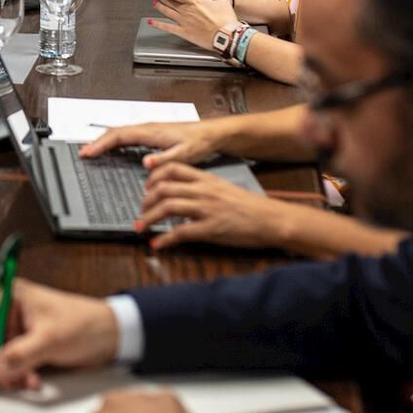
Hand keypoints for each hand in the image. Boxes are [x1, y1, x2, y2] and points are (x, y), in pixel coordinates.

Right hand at [0, 279, 119, 391]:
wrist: (112, 337)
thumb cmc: (84, 324)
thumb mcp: (50, 339)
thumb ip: (20, 354)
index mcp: (11, 298)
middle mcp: (12, 313)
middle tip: (5, 382)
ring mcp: (20, 332)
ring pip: (0, 358)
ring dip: (10, 374)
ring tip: (27, 383)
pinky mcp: (29, 348)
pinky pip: (14, 366)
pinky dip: (20, 377)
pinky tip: (34, 382)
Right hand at [80, 120, 226, 167]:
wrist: (211, 134)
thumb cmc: (199, 142)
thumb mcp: (184, 155)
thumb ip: (164, 160)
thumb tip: (145, 163)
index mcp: (150, 132)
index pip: (118, 135)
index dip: (101, 144)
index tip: (88, 152)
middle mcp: (147, 128)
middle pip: (115, 132)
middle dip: (97, 141)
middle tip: (84, 153)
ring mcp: (148, 130)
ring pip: (120, 133)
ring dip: (105, 141)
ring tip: (93, 151)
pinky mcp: (152, 134)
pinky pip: (127, 135)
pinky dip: (115, 141)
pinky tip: (114, 149)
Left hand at [136, 162, 289, 250]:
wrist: (272, 219)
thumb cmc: (250, 206)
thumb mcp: (224, 188)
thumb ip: (202, 188)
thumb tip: (182, 193)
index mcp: (207, 179)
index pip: (173, 168)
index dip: (154, 176)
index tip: (146, 186)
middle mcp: (204, 191)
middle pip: (164, 188)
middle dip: (146, 200)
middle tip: (141, 210)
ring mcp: (207, 209)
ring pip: (168, 207)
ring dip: (149, 218)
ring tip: (141, 227)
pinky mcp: (211, 229)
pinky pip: (181, 233)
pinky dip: (165, 239)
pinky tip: (157, 244)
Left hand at [147, 0, 236, 51]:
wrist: (226, 37)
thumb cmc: (225, 20)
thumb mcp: (222, 0)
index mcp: (194, 1)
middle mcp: (185, 10)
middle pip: (168, 0)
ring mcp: (183, 21)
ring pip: (166, 11)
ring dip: (159, 6)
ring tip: (155, 2)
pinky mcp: (183, 32)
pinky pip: (167, 27)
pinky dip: (157, 24)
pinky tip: (151, 22)